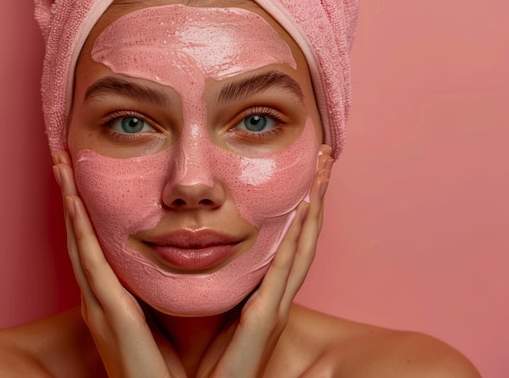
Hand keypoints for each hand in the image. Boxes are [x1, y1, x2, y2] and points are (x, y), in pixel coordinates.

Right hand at [52, 151, 185, 377]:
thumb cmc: (169, 366)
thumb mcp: (166, 318)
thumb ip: (163, 290)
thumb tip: (185, 256)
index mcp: (113, 299)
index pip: (94, 246)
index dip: (84, 212)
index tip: (81, 178)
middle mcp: (99, 298)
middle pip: (79, 237)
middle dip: (69, 197)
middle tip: (62, 160)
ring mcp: (99, 304)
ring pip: (78, 242)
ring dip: (68, 203)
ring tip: (61, 168)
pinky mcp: (109, 313)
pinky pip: (90, 263)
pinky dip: (80, 231)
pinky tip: (74, 202)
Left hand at [198, 144, 332, 377]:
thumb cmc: (201, 358)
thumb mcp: (206, 307)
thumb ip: (206, 277)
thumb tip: (189, 240)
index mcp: (264, 294)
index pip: (288, 242)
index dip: (301, 208)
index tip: (306, 171)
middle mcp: (276, 297)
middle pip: (304, 237)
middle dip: (318, 197)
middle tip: (326, 157)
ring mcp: (274, 308)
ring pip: (302, 249)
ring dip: (315, 210)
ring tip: (323, 174)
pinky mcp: (264, 321)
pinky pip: (283, 275)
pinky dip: (296, 244)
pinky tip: (303, 214)